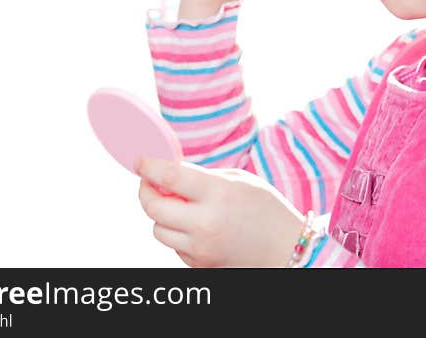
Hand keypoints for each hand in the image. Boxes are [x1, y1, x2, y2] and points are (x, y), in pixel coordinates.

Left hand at [135, 157, 304, 267]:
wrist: (286, 250)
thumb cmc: (267, 210)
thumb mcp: (239, 181)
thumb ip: (203, 176)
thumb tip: (169, 172)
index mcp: (218, 194)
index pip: (169, 176)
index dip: (148, 166)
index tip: (140, 160)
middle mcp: (205, 222)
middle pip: (153, 207)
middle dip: (146, 191)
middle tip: (150, 182)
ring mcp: (200, 248)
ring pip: (158, 229)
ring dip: (162, 215)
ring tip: (180, 206)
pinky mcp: (199, 264)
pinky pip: (174, 245)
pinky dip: (178, 233)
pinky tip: (197, 225)